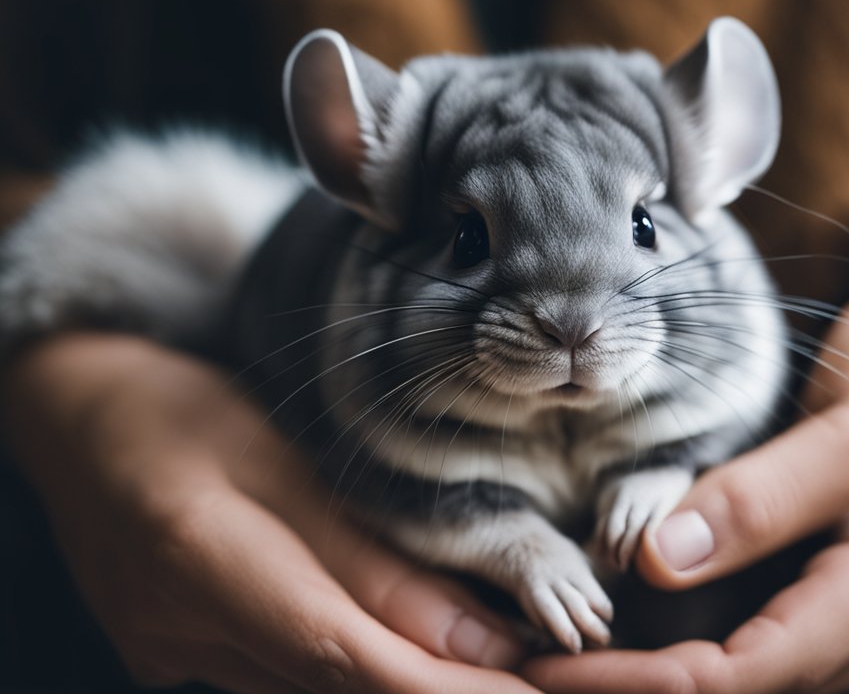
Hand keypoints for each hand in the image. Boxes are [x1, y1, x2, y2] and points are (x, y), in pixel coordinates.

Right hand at [1, 333, 539, 693]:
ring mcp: (173, 659)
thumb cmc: (181, 410)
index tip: (535, 687)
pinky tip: (415, 643)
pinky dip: (359, 669)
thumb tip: (479, 641)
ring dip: (410, 679)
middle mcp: (178, 634)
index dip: (449, 688)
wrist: (74, 422)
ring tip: (502, 652)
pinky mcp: (181, 662)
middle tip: (546, 666)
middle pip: (340, 690)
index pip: (347, 656)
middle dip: (450, 686)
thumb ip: (372, 556)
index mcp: (198, 557)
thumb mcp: (282, 454)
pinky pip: (289, 682)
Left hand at [526, 284, 848, 692]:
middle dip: (645, 687)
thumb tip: (658, 558)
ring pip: (764, 674)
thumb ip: (765, 495)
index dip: (650, 683)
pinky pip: (776, 643)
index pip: (763, 671)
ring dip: (667, 674)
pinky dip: (702, 645)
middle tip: (539, 665)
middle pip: (757, 689)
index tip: (554, 666)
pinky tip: (637, 631)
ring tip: (568, 654)